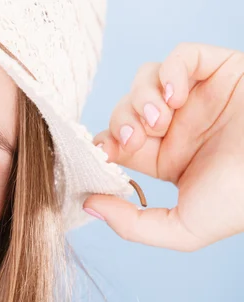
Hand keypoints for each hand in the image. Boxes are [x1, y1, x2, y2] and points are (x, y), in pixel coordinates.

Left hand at [84, 43, 243, 250]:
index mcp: (166, 158)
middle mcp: (178, 126)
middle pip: (125, 109)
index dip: (104, 144)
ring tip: (161, 119)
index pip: (118, 142)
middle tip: (137, 137)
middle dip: (122, 121)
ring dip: (141, 97)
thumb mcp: (182, 228)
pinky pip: (181, 56)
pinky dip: (170, 71)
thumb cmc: (241, 201)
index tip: (103, 154)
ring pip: (144, 81)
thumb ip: (132, 225)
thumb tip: (89, 205)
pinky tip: (177, 96)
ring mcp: (198, 97)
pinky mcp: (218, 70)